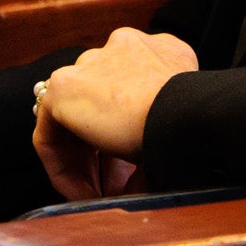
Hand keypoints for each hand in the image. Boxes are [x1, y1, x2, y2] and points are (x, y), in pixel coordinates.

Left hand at [31, 28, 197, 201]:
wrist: (188, 113)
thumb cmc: (194, 124)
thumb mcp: (176, 124)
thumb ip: (153, 139)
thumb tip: (135, 186)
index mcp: (156, 51)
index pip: (128, 93)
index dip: (127, 138)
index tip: (132, 172)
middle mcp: (121, 48)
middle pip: (100, 106)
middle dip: (103, 155)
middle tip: (112, 189)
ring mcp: (90, 64)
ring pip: (74, 121)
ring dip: (84, 164)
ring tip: (96, 197)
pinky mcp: (64, 87)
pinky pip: (51, 135)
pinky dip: (62, 168)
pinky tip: (81, 192)